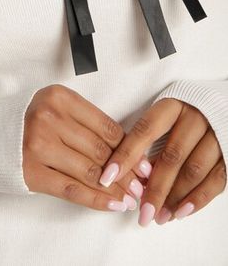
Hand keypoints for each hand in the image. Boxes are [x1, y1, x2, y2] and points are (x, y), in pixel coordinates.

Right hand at [22, 84, 150, 211]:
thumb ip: (84, 123)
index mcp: (59, 97)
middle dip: (127, 172)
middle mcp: (49, 118)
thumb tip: (128, 151)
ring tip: (132, 198)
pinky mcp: (32, 172)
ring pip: (90, 172)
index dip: (130, 149)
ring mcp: (39, 146)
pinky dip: (97, 200)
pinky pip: (73, 189)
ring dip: (116, 189)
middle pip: (101, 151)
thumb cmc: (24, 122)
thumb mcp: (53, 108)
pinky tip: (113, 204)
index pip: (106, 127)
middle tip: (143, 185)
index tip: (145, 163)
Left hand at [98, 97, 226, 225]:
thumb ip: (146, 140)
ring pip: (193, 172)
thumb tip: (126, 174)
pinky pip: (215, 181)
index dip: (125, 154)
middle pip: (171, 157)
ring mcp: (214, 136)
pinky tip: (180, 213)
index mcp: (172, 106)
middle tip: (141, 213)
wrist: (218, 108)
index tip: (108, 176)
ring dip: (174, 199)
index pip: (144, 130)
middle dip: (155, 189)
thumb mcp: (163, 116)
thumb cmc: (182, 115)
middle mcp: (194, 119)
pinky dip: (197, 200)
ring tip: (159, 217)